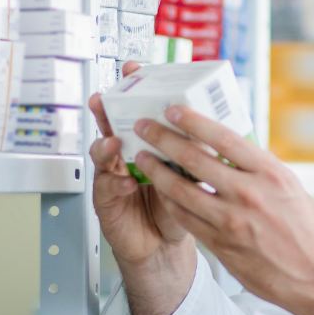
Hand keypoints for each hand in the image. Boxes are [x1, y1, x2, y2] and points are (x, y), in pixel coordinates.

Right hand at [88, 63, 191, 268]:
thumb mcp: (192, 174)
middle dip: (107, 106)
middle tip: (106, 95)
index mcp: (149, 142)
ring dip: (105, 141)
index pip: (139, 109)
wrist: (164, 245)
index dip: (134, 88)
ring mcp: (113, 173)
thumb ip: (194, 151)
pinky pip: (105, 185)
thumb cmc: (180, 208)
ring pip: (102, 150)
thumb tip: (211, 126)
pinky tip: (125, 179)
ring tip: (113, 138)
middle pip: (112, 122)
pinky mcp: (106, 197)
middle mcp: (127, 152)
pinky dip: (113, 180)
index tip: (134, 69)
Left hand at [129, 105, 313, 314]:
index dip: (193, 121)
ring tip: (144, 158)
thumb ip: (258, 169)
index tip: (174, 111)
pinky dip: (170, 201)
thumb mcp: (290, 187)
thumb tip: (230, 150)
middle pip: (194, 159)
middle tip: (145, 127)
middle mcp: (249, 194)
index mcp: (270, 174)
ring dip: (156, 171)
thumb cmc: (308, 231)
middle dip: (163, 139)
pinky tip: (162, 191)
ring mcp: (231, 221)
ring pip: (181, 190)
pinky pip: (186, 219)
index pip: (224, 138)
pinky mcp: (221, 245)